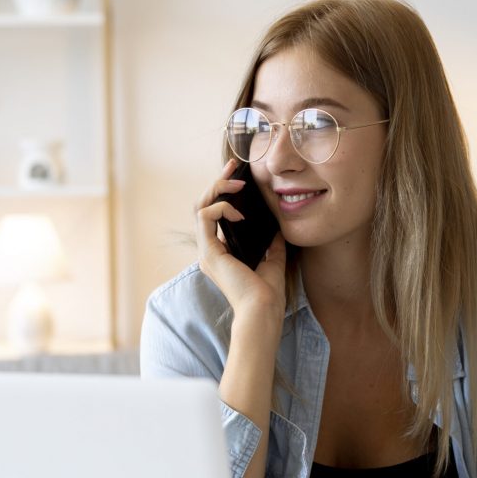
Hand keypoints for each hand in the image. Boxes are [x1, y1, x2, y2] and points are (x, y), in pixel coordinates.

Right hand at [196, 160, 286, 319]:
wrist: (263, 310)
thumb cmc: (267, 292)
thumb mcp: (273, 258)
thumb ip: (271, 241)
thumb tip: (277, 223)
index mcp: (221, 252)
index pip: (215, 214)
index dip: (224, 192)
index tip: (239, 176)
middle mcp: (210, 250)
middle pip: (204, 205)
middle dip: (218, 182)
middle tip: (234, 167)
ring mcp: (206, 251)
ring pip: (200, 207)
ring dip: (217, 189)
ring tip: (237, 184)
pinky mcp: (209, 252)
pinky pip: (205, 216)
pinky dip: (221, 207)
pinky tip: (239, 211)